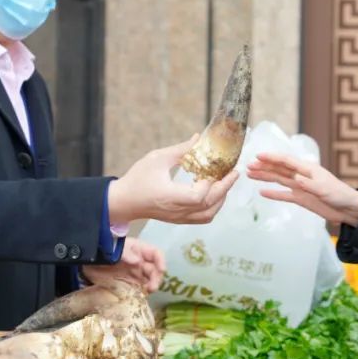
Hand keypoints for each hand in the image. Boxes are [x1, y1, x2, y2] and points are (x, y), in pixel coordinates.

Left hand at [81, 238, 166, 292]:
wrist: (87, 262)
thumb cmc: (102, 251)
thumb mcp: (113, 249)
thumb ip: (125, 253)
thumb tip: (138, 261)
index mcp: (138, 250)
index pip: (155, 254)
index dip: (161, 261)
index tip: (162, 270)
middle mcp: (140, 262)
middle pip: (154, 269)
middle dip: (156, 278)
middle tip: (152, 287)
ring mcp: (135, 273)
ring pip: (150, 280)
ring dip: (152, 286)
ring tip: (148, 292)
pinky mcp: (130, 284)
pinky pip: (141, 288)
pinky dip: (144, 292)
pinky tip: (142, 295)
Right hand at [108, 135, 238, 225]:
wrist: (123, 202)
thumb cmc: (137, 179)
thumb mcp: (157, 159)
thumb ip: (181, 150)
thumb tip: (199, 138)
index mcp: (169, 196)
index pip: (198, 197)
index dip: (210, 185)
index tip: (214, 170)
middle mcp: (176, 210)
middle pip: (208, 206)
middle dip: (225, 188)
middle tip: (234, 173)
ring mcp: (179, 218)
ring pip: (209, 214)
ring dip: (221, 199)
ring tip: (226, 182)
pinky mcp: (179, 220)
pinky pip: (203, 217)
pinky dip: (213, 206)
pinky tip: (215, 193)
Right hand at [246, 153, 357, 226]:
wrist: (347, 209)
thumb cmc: (339, 195)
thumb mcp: (324, 189)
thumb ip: (309, 184)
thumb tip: (296, 178)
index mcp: (308, 169)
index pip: (286, 161)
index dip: (272, 158)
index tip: (258, 156)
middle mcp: (301, 176)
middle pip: (279, 169)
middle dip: (264, 166)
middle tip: (248, 166)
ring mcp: (300, 187)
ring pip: (279, 180)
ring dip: (265, 177)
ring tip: (250, 174)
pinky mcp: (301, 198)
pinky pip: (283, 195)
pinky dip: (273, 194)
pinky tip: (262, 192)